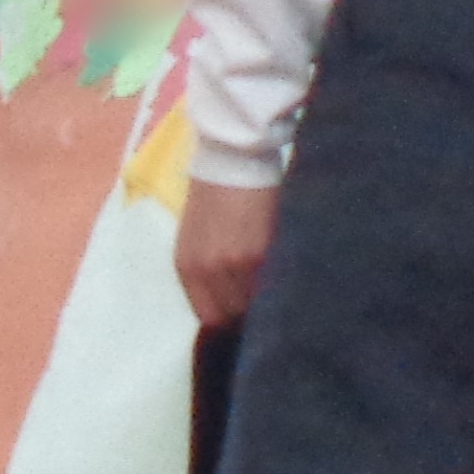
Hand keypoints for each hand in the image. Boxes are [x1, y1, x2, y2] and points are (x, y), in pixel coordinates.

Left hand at [177, 178, 279, 328]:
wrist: (232, 156)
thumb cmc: (213, 191)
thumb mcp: (197, 235)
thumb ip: (208, 269)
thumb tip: (230, 298)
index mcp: (187, 267)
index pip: (209, 317)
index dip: (229, 318)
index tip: (244, 314)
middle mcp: (207, 271)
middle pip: (232, 314)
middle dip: (248, 311)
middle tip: (264, 300)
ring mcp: (234, 264)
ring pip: (255, 302)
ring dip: (266, 297)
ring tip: (278, 286)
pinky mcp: (261, 252)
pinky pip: (271, 282)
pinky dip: (279, 281)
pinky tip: (286, 272)